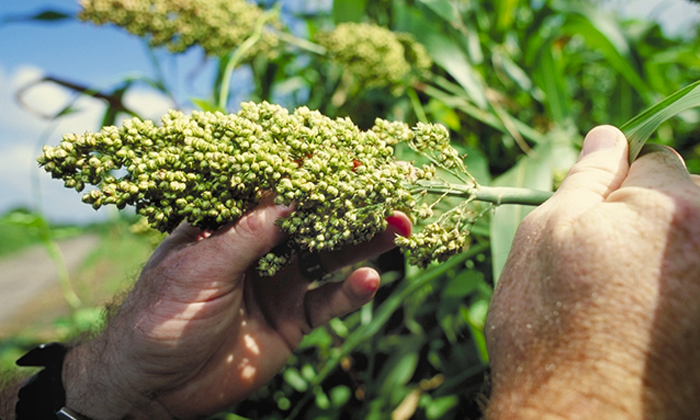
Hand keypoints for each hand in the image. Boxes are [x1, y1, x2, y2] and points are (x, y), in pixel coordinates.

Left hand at [62, 198, 410, 419]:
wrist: (153, 388)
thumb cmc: (160, 317)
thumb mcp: (200, 268)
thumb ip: (248, 236)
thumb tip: (291, 198)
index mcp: (228, 226)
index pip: (273, 190)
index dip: (308, 174)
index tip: (344, 158)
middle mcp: (259, 250)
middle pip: (310, 221)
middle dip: (346, 206)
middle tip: (385, 190)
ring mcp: (278, 285)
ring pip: (328, 257)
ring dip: (362, 243)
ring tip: (397, 228)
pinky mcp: (291, 321)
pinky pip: (327, 303)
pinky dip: (350, 293)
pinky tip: (370, 280)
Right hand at [485, 126, 699, 418]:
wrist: (579, 419)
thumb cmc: (549, 324)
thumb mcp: (547, 235)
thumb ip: (586, 177)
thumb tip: (606, 135)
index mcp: (676, 205)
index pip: (655, 160)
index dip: (616, 190)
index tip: (594, 229)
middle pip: (687, 201)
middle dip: (650, 220)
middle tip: (607, 270)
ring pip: (690, 243)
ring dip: (665, 258)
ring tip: (624, 303)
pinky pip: (690, 283)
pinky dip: (675, 293)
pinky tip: (645, 324)